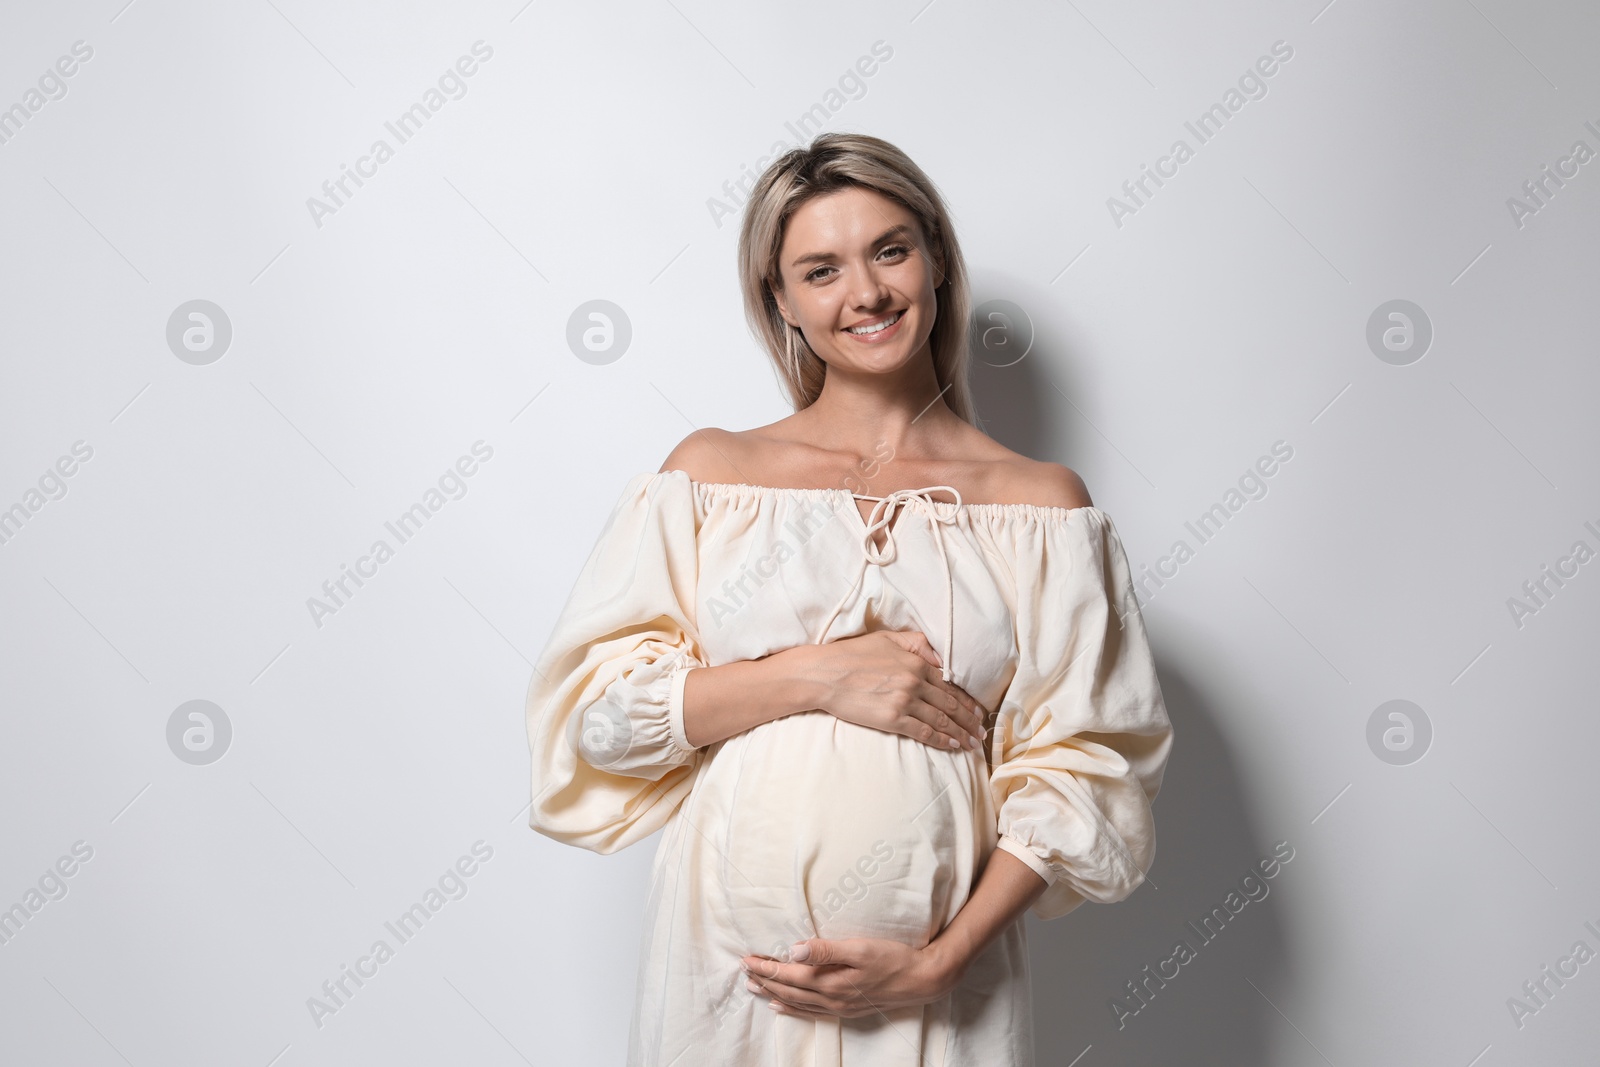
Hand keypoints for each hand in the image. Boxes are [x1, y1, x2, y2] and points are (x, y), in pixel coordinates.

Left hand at [740, 937, 960, 1019]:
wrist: (921, 979)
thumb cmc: (893, 958)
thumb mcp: (860, 947)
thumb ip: (826, 949)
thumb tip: (794, 949)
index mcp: (830, 981)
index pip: (788, 974)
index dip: (766, 967)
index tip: (746, 958)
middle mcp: (830, 998)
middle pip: (788, 989)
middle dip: (764, 979)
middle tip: (743, 969)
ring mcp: (838, 1006)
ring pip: (796, 1002)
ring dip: (773, 993)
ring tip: (754, 987)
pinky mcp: (846, 1008)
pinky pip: (811, 1012)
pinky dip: (792, 1008)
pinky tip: (782, 1005)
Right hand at [801, 631, 987, 752]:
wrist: (825, 674)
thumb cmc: (852, 655)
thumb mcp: (887, 638)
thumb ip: (917, 643)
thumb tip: (941, 657)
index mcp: (916, 662)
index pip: (949, 684)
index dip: (966, 700)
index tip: (977, 711)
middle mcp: (915, 681)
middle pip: (950, 704)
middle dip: (969, 720)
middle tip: (981, 731)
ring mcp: (905, 701)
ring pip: (942, 720)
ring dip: (961, 733)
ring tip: (972, 743)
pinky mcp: (893, 719)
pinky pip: (924, 732)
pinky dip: (942, 740)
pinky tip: (952, 745)